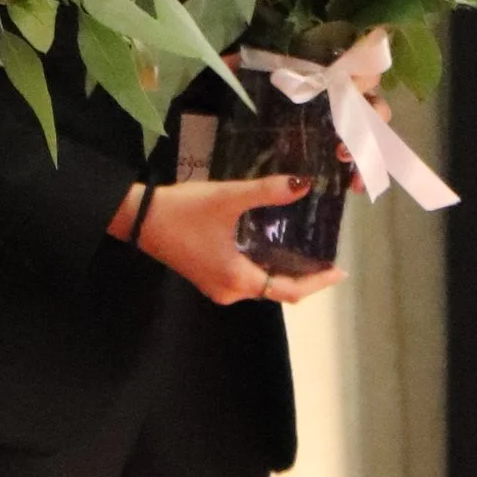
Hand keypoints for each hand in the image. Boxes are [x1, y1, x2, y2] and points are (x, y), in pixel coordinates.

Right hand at [125, 175, 344, 307]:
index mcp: (238, 279)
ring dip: (283, 272)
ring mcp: (217, 286)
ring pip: (260, 285)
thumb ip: (267, 192)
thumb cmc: (183, 212)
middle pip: (276, 291)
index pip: (289, 290)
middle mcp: (230, 291)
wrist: (137, 218)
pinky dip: (264, 267)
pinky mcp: (207, 277)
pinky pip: (245, 278)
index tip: (339, 271)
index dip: (317, 282)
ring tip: (305, 250)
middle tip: (325, 256)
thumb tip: (304, 185)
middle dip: (303, 276)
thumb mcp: (229, 198)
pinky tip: (271, 246)